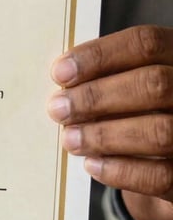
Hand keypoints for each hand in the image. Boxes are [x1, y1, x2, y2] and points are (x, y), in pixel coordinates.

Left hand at [48, 25, 172, 219]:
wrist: (168, 160)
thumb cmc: (139, 114)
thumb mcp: (127, 87)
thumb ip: (106, 80)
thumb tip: (62, 88)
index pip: (145, 43)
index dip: (99, 55)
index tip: (60, 72)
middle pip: (153, 84)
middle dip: (97, 97)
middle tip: (58, 109)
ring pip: (160, 131)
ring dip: (103, 135)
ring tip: (70, 139)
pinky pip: (160, 175)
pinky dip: (120, 170)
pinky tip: (93, 164)